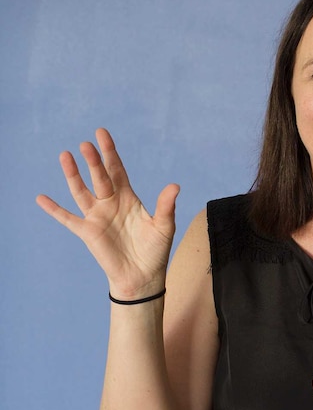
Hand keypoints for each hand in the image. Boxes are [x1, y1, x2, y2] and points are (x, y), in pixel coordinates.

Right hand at [36, 128, 179, 297]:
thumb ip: (166, 206)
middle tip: (86, 144)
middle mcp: (110, 203)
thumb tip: (175, 186)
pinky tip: (41, 198)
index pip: (117, 169)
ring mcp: (97, 216)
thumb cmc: (155, 250)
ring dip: (73, 175)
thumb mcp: (163, 226)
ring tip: (65, 155)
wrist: (142, 275)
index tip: (102, 133)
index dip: (110, 152)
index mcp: (129, 198)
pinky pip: (67, 218)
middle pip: (99, 176)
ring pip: (81, 190)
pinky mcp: (87, 231)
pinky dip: (54, 209)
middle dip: (93, 160)